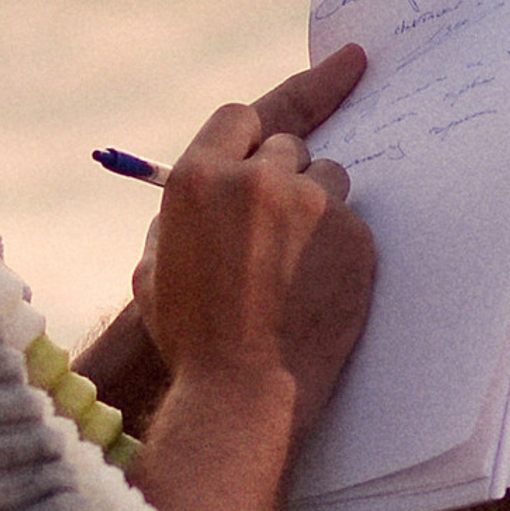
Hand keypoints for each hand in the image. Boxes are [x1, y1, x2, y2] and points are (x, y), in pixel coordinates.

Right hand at [137, 46, 373, 440]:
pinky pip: (353, 220)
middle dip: (283, 175)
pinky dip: (341, 245)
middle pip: (287, 145)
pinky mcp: (355, 234)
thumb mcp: (154, 268)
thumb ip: (180, 217)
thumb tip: (204, 192)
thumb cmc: (190, 337)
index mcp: (200, 178)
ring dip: (317, 205)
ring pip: (328, 177)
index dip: (248, 137)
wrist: (241, 391)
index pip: (238, 119)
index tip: (262, 144)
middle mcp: (257, 179)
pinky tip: (321, 283)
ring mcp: (312, 204)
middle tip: (276, 223)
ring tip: (298, 259)